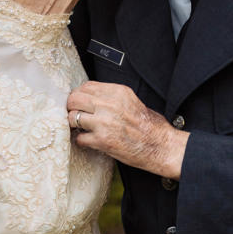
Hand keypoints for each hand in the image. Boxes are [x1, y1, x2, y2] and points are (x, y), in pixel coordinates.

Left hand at [67, 82, 188, 177]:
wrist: (161, 147)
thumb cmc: (150, 126)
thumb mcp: (132, 101)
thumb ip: (112, 97)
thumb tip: (92, 98)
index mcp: (118, 92)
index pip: (86, 86)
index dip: (80, 95)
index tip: (80, 103)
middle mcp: (109, 104)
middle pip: (74, 99)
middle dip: (72, 108)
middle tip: (76, 115)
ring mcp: (104, 122)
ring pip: (72, 117)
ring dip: (74, 124)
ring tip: (82, 129)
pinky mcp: (102, 141)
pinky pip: (79, 138)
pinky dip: (81, 141)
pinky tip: (89, 141)